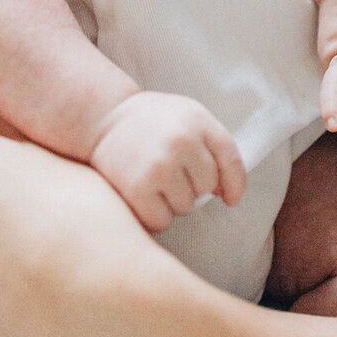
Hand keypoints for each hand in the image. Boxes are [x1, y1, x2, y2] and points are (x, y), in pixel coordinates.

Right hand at [89, 91, 246, 231]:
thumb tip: (228, 194)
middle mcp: (181, 141)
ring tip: (154, 179)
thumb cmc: (152, 122)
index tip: (230, 199)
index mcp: (198, 120)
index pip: (231, 160)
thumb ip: (212, 145)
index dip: (235, 184)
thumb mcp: (187, 116)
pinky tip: (144, 196)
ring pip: (185, 206)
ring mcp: (159, 165)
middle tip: (170, 170)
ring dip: (172, 201)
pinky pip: (162, 221)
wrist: (102, 118)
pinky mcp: (137, 188)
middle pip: (207, 187)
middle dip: (193, 185)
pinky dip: (155, 216)